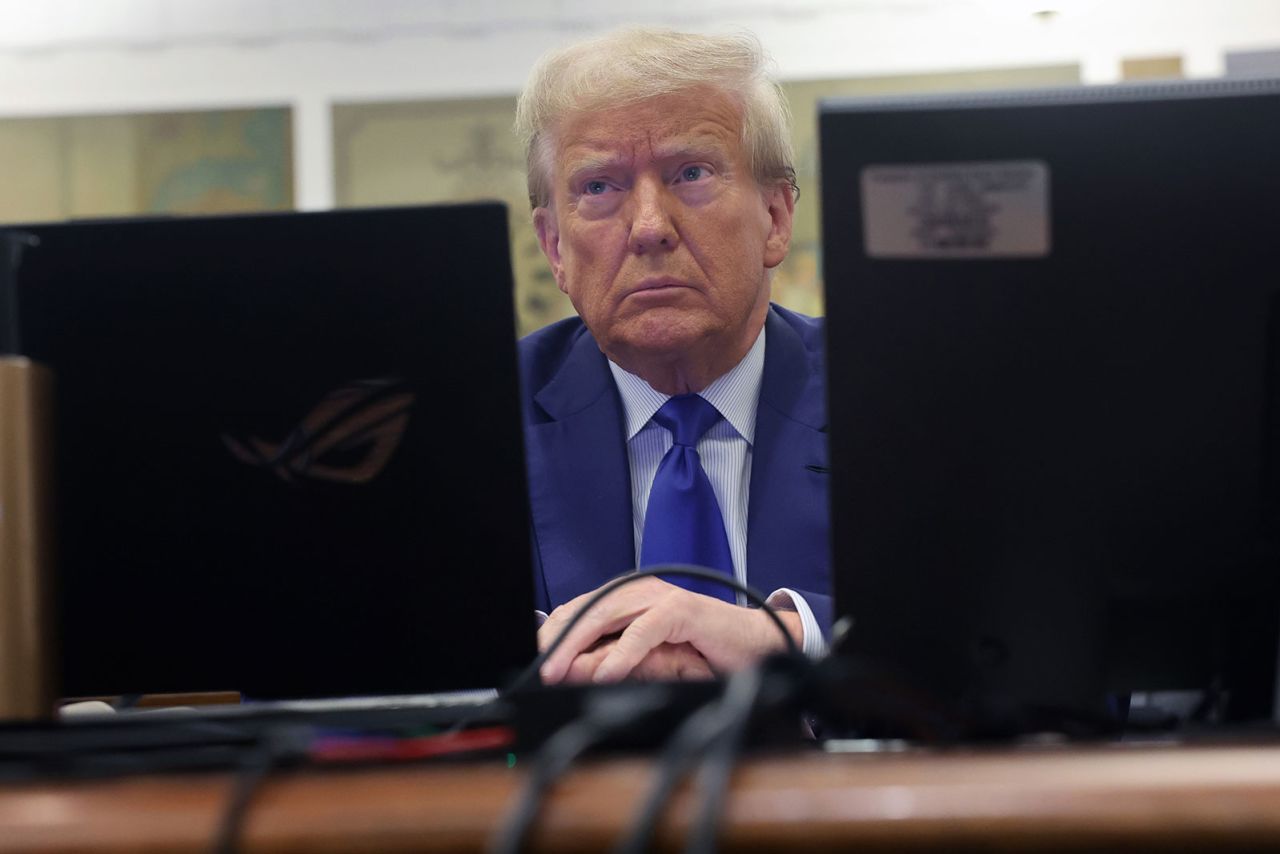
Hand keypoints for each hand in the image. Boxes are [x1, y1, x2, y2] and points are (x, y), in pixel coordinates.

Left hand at [537, 577, 800, 684]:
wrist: (752, 646)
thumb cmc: (702, 650)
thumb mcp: (648, 658)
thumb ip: (614, 660)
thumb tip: (572, 671)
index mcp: (628, 598)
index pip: (579, 610)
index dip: (553, 633)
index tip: (534, 660)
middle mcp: (640, 591)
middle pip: (586, 610)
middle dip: (557, 639)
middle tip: (539, 668)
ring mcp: (660, 597)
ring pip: (607, 615)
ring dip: (579, 644)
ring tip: (558, 669)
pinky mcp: (682, 610)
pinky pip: (645, 631)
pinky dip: (624, 653)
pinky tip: (608, 672)